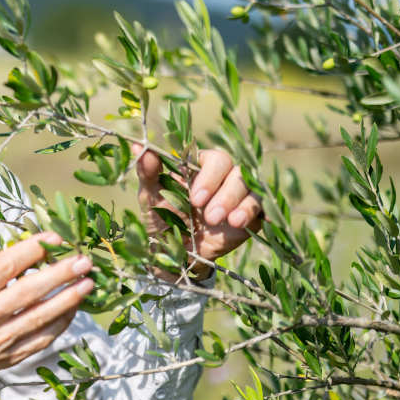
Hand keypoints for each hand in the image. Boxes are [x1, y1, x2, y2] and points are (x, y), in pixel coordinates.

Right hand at [0, 232, 93, 399]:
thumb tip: (26, 254)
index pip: (6, 265)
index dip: (34, 249)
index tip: (54, 239)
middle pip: (29, 291)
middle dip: (60, 273)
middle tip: (83, 260)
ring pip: (40, 317)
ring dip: (68, 299)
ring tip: (88, 283)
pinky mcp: (6, 358)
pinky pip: (41, 339)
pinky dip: (60, 323)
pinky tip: (72, 308)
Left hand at [136, 148, 262, 280]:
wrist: (174, 253)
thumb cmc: (161, 218)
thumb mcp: (150, 197)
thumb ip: (148, 172)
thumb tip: (138, 146)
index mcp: (198, 168)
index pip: (214, 158)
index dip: (208, 175)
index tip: (194, 198)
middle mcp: (221, 178)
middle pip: (235, 171)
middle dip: (223, 192)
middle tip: (206, 214)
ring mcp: (237, 196)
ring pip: (249, 187)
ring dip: (236, 203)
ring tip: (218, 221)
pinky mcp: (249, 216)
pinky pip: (260, 207)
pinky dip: (251, 212)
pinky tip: (237, 223)